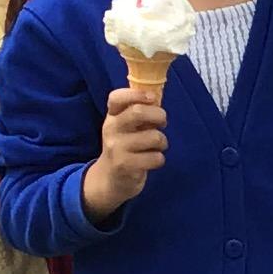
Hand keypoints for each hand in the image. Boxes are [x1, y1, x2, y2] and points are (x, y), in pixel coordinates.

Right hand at [80, 89, 167, 221]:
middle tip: (162, 123)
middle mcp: (111, 129)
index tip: (152, 98)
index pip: (116, 97)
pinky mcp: (125, 166)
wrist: (109, 180)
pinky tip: (152, 161)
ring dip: (163, 142)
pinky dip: (160, 159)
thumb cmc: (124, 147)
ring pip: (154, 136)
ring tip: (156, 147)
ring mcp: (117, 148)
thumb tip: (156, 95)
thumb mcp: (124, 127)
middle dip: (159, 116)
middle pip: (138, 112)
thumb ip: (137, 112)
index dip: (136, 94)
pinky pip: (155, 157)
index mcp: (112, 116)